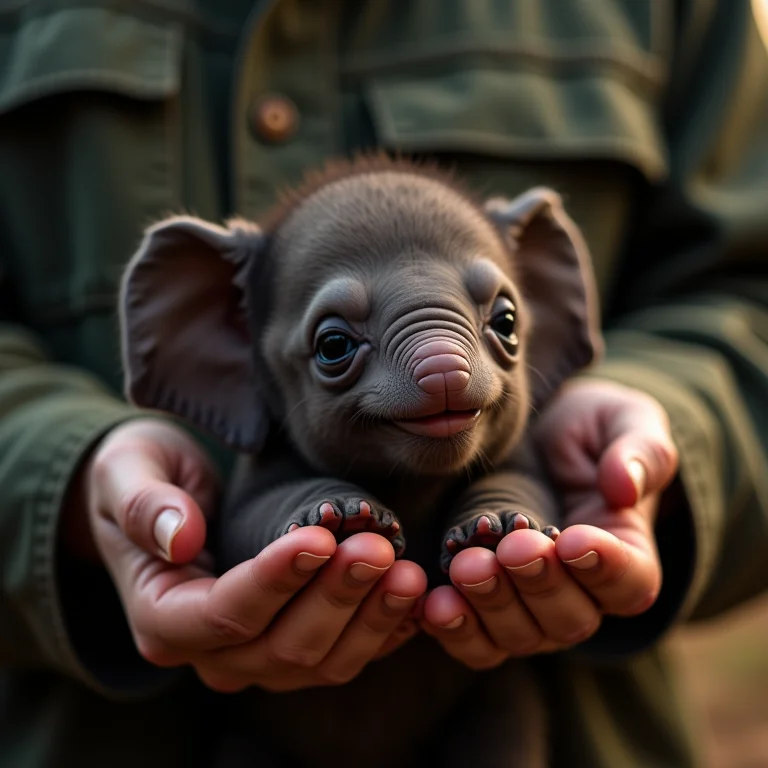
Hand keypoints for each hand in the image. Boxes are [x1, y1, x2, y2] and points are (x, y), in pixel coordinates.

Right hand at [67, 418, 425, 691]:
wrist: (163, 498)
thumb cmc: (142, 479)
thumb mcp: (127, 474)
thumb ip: (145, 505)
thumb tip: (179, 539)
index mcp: (162, 616)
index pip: (223, 614)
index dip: (273, 581)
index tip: (318, 538)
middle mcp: (210, 653)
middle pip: (280, 647)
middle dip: (334, 597)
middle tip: (377, 548)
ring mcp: (255, 658)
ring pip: (320, 662)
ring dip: (368, 619)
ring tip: (407, 573)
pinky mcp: (292, 647)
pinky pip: (343, 654)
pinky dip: (381, 632)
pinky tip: (413, 600)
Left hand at [420, 379, 677, 666]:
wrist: (534, 442)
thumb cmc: (588, 431)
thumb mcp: (623, 422)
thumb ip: (638, 450)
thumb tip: (624, 487)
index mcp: (627, 553)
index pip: (630, 581)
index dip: (605, 568)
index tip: (574, 540)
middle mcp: (582, 595)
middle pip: (570, 618)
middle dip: (538, 584)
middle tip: (511, 547)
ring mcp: (531, 608)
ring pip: (521, 635)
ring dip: (492, 606)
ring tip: (467, 567)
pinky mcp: (485, 606)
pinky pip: (475, 640)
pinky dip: (454, 628)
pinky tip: (433, 603)